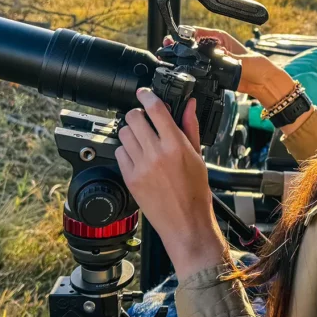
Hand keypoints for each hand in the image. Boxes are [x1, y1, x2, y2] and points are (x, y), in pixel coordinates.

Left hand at [115, 88, 227, 280]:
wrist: (185, 223)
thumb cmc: (195, 192)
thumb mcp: (198, 156)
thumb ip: (190, 127)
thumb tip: (189, 105)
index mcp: (176, 145)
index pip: (155, 109)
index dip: (147, 96)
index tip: (144, 93)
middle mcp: (156, 154)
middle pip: (134, 118)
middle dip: (138, 114)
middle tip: (144, 119)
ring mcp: (141, 166)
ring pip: (124, 134)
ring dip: (131, 132)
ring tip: (141, 139)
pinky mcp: (130, 179)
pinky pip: (119, 153)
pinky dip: (126, 151)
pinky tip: (137, 156)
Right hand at [165, 27, 295, 109]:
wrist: (264, 82)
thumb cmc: (257, 66)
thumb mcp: (241, 60)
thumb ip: (226, 58)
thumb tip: (213, 56)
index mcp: (221, 38)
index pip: (198, 33)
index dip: (184, 35)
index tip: (173, 38)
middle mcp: (215, 47)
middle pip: (192, 45)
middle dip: (180, 47)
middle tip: (167, 49)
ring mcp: (213, 59)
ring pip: (194, 57)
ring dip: (183, 59)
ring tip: (171, 60)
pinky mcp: (214, 71)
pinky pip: (199, 69)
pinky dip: (191, 70)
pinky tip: (183, 72)